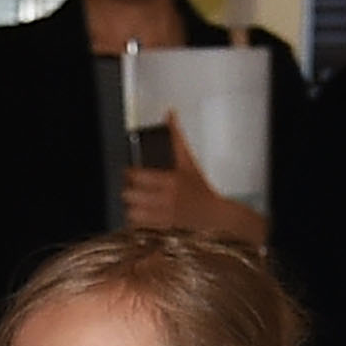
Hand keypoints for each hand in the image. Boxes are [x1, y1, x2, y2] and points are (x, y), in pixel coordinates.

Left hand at [120, 112, 262, 246]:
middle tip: (133, 189)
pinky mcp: (162, 232)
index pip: (136, 176)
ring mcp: (164, 217)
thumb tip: (170, 113)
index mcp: (171, 180)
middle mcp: (166, 199)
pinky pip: (138, 227)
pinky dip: (137, 221)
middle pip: (129, 195)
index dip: (129, 174)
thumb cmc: (201, 189)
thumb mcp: (189, 162)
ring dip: (131, 207)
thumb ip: (176, 137)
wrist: (216, 217)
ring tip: (137, 203)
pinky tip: (143, 216)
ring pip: (131, 212)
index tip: (130, 173)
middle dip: (129, 191)